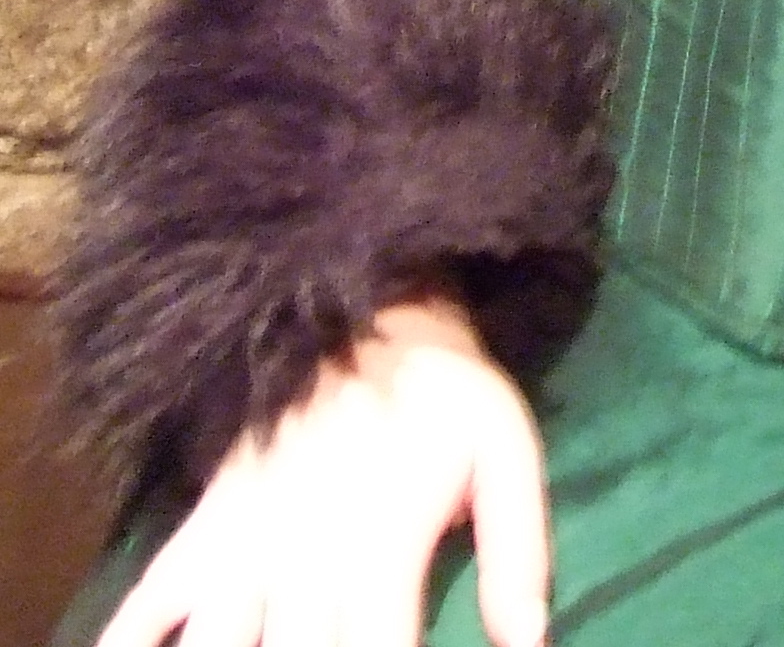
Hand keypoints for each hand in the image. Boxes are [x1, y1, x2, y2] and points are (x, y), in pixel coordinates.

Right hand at [96, 297, 548, 646]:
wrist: (360, 298)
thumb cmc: (440, 385)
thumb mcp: (505, 446)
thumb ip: (518, 551)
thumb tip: (528, 646)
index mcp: (383, 550)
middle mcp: (305, 561)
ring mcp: (243, 546)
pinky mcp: (202, 526)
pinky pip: (143, 603)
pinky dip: (129, 643)